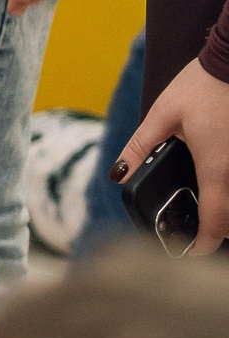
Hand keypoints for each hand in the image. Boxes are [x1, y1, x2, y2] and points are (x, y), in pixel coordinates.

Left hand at [112, 56, 228, 254]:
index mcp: (216, 168)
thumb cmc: (202, 84)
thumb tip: (118, 174)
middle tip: (194, 234)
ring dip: (226, 212)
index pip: (215, 221)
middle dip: (216, 231)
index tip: (191, 253)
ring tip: (204, 213)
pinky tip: (215, 185)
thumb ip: (140, 147)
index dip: (203, 245)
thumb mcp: (162, 116)